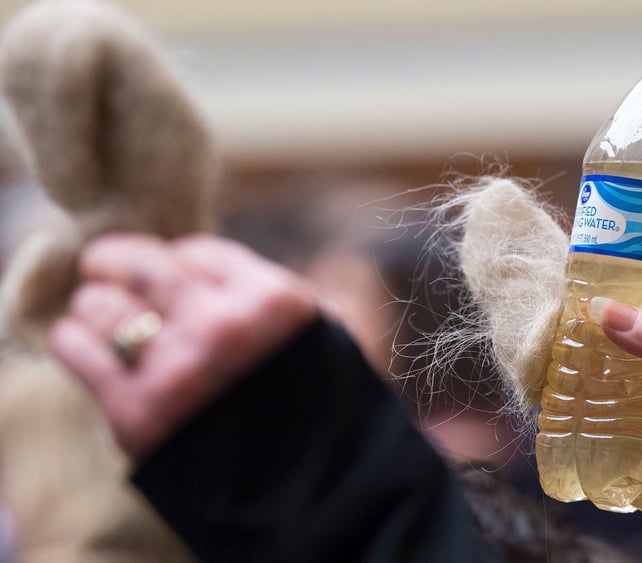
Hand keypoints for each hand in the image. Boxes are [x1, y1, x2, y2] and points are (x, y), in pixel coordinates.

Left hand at [48, 234, 318, 458]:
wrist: (310, 489)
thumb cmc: (318, 405)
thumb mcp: (322, 332)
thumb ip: (273, 295)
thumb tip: (213, 268)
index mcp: (272, 302)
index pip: (195, 252)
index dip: (174, 259)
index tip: (166, 272)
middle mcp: (222, 327)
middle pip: (141, 267)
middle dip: (113, 261)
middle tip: (101, 265)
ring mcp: (178, 369)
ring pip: (102, 305)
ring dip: (93, 303)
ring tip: (96, 310)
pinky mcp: (137, 412)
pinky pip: (79, 350)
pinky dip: (72, 338)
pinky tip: (78, 338)